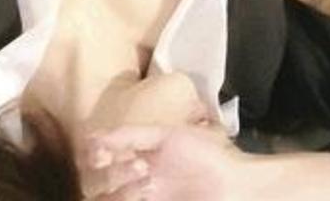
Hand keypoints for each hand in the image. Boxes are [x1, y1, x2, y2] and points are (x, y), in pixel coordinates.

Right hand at [77, 121, 244, 200]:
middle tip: (141, 165)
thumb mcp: (166, 137)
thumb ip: (130, 135)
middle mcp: (134, 183)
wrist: (236, 184)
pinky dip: (128, 198)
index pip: (97, 162)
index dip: (93, 157)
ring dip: (123, 191)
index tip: (100, 152)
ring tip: (149, 182)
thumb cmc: (206, 155)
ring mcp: (143, 200)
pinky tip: (147, 194)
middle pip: (100, 185)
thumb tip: (93, 136)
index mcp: (135, 159)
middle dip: (114, 174)